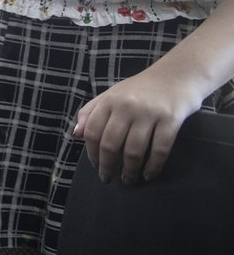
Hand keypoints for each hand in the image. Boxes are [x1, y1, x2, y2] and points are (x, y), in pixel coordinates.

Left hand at [74, 66, 200, 183]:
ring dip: (129, 170)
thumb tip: (75, 135)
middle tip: (108, 178)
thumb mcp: (112, 95)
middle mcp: (126, 106)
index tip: (95, 166)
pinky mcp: (170, 119)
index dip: (91, 153)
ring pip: (133, 150)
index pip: (92, 131)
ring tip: (128, 180)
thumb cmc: (141, 88)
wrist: (177, 74)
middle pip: (110, 144)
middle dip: (107, 166)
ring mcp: (149, 113)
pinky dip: (153, 166)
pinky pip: (159, 149)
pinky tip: (148, 175)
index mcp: (109, 100)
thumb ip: (91, 112)